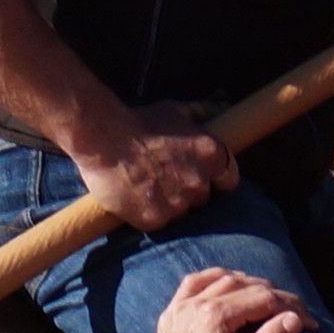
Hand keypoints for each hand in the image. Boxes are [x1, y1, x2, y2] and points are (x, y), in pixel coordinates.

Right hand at [71, 106, 241, 234]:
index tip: (204, 176)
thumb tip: (213, 114)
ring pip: (180, 212)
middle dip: (188, 190)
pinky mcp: (155, 219)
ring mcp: (178, 204)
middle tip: (165, 178)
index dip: (216, 179)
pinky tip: (134, 197)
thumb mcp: (175, 111)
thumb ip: (197, 119)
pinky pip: (157, 221)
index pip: (230, 179)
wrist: (104, 137)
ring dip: (168, 203)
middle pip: (202, 197)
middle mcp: (200, 183)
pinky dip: (148, 212)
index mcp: (212, 155)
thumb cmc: (139, 121)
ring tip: (146, 186)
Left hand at [137, 266, 307, 332]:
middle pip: (246, 284)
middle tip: (296, 311)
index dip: (291, 308)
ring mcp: (182, 305)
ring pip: (222, 278)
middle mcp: (197, 302)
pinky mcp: (172, 312)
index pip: (263, 299)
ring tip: (269, 297)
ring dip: (250, 283)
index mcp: (216, 316)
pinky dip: (215, 278)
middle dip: (276, 296)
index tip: (310, 323)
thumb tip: (295, 319)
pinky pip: (194, 282)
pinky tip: (226, 281)